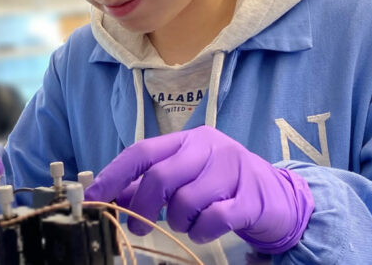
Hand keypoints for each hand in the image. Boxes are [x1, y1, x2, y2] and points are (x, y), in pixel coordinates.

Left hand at [85, 126, 313, 253]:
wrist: (278, 196)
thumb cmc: (223, 186)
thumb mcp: (186, 179)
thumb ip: (150, 185)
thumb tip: (111, 196)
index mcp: (189, 140)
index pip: (143, 151)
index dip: (114, 176)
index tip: (93, 199)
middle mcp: (210, 148)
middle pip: (160, 177)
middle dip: (141, 208)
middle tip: (137, 227)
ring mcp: (233, 170)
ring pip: (185, 202)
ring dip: (177, 222)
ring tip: (187, 222)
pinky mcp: (250, 198)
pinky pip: (212, 220)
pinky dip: (201, 231)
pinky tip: (205, 229)